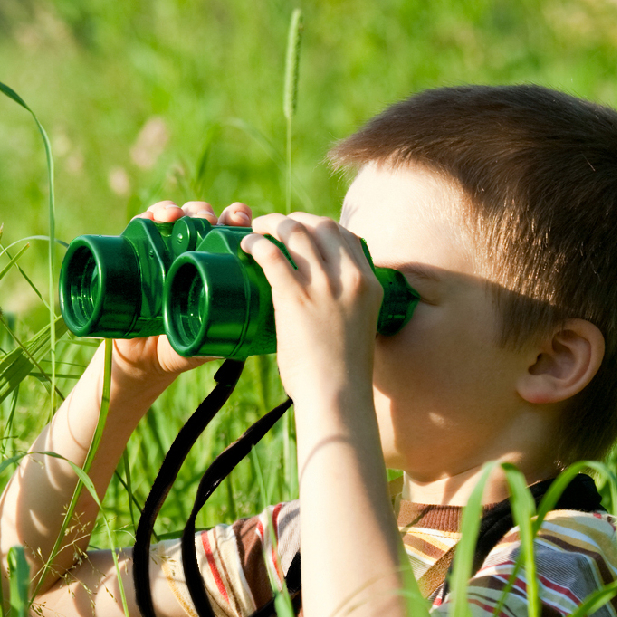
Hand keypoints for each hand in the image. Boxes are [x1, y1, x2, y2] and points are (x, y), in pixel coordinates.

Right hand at [109, 199, 252, 388]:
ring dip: (178, 210)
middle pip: (202, 218)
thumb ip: (230, 334)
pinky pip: (141, 229)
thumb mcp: (212, 340)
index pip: (230, 232)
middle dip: (206, 212)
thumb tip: (257, 329)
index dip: (237, 218)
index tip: (240, 219)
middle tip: (208, 220)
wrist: (144, 360)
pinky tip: (152, 217)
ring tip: (176, 216)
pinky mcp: (136, 255)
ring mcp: (163, 251)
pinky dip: (146, 218)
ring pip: (174, 218)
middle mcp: (190, 251)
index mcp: (215, 264)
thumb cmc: (184, 347)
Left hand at [241, 212, 382, 405]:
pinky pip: (273, 255)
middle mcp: (350, 278)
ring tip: (257, 230)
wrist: (337, 397)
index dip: (321, 227)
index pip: (347, 236)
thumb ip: (345, 311)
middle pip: (322, 225)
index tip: (303, 232)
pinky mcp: (295, 297)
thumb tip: (322, 310)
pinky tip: (246, 245)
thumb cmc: (343, 374)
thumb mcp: (357, 330)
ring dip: (273, 224)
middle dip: (297, 219)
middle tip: (275, 227)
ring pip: (296, 232)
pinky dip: (256, 243)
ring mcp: (323, 286)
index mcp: (369, 285)